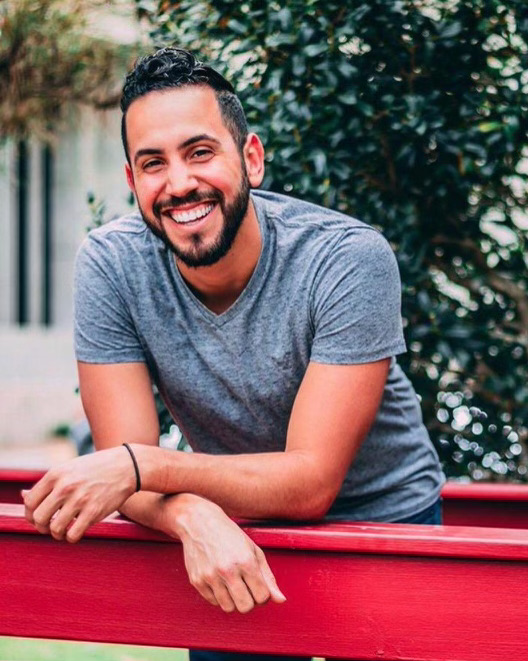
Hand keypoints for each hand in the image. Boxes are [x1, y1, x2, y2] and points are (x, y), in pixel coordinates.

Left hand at [22, 446, 136, 542]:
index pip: (30, 502)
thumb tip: (23, 496)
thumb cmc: (95, 468)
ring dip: (57, 534)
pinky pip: (73, 535)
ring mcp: (80, 499)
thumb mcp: (69, 469)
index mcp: (56, 474)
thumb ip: (48, 484)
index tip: (39, 518)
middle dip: (42, 526)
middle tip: (50, 526)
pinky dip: (72, 537)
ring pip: (55, 529)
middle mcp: (65, 486)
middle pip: (39, 518)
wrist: (126, 466)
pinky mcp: (94, 512)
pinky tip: (77, 529)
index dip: (31, 514)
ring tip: (64, 529)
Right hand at [161, 494, 285, 613]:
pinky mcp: (197, 581)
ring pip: (229, 608)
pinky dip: (219, 596)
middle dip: (249, 601)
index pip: (262, 597)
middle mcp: (227, 570)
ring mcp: (210, 576)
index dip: (263, 594)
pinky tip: (219, 580)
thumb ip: (268, 577)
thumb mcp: (253, 550)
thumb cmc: (229, 535)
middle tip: (246, 587)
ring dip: (233, 600)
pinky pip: (213, 602)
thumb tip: (281, 601)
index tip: (258, 585)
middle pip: (246, 607)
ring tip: (232, 583)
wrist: (199, 522)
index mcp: (246, 561)